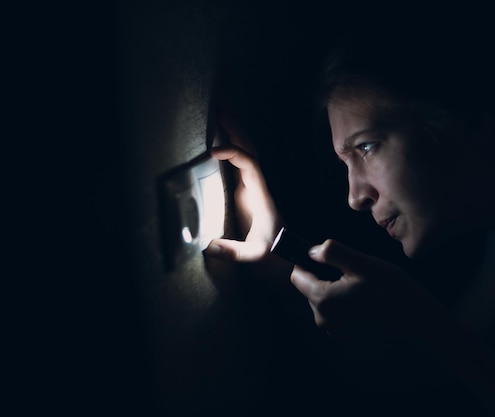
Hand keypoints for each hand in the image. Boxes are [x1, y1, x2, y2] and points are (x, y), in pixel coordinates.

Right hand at [205, 113, 282, 261]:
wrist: (285, 258)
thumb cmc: (273, 255)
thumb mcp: (255, 256)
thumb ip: (234, 252)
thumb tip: (209, 246)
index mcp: (262, 196)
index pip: (250, 164)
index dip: (234, 153)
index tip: (213, 152)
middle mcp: (259, 188)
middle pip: (250, 151)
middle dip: (236, 130)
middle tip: (219, 111)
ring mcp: (253, 189)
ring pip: (247, 155)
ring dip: (235, 136)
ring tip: (219, 118)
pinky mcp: (247, 195)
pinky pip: (240, 166)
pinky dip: (232, 150)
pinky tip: (219, 142)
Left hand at [290, 239, 440, 344]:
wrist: (415, 318)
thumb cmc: (390, 289)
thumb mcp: (362, 263)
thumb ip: (332, 253)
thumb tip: (311, 250)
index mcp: (323, 300)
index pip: (297, 276)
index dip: (308, 261)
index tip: (327, 256)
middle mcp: (323, 318)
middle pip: (309, 287)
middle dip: (324, 274)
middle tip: (353, 270)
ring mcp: (333, 328)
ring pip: (323, 297)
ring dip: (335, 287)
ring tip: (361, 283)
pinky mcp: (344, 332)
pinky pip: (335, 309)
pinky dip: (344, 299)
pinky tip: (363, 296)